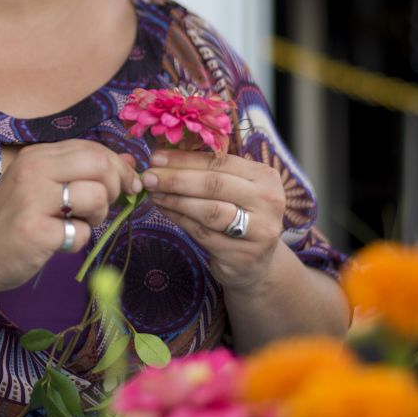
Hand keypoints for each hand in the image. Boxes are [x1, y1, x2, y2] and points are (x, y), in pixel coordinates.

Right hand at [0, 140, 142, 293]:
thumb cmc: (13, 218)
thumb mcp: (42, 184)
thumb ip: (80, 170)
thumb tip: (129, 160)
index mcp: (37, 155)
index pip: (92, 148)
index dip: (118, 166)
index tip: (128, 184)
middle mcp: (34, 170)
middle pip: (99, 165)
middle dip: (116, 186)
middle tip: (107, 205)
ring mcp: (33, 200)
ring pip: (97, 196)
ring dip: (98, 216)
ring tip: (78, 224)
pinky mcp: (36, 232)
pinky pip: (82, 233)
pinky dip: (78, 241)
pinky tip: (59, 241)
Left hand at [141, 148, 285, 290]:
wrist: (257, 262)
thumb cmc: (240, 215)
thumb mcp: (235, 188)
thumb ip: (209, 171)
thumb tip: (164, 154)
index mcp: (265, 176)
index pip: (220, 162)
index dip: (185, 159)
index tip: (156, 157)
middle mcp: (268, 202)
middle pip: (215, 185)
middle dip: (176, 179)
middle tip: (148, 176)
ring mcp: (259, 231)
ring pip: (209, 211)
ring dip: (175, 200)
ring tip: (153, 193)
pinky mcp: (243, 255)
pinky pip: (203, 233)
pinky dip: (180, 219)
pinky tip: (165, 210)